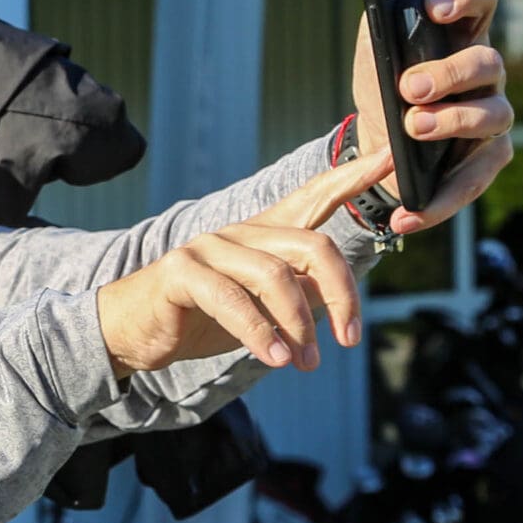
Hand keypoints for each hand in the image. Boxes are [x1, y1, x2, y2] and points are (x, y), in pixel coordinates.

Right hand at [95, 148, 394, 380]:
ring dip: (299, 326)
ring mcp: (207, 249)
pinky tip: (274, 357)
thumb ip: (299, 293)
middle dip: (341, 294)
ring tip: (306, 363)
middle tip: (349, 340)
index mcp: (262, 235)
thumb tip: (339, 296)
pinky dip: (258, 331)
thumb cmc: (199, 317)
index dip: (353, 178)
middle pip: (311, 246)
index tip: (391, 159)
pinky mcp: (180, 273)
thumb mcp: (261, 307)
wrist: (131, 332)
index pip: (315, 197)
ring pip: (275, 276)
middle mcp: (238, 232)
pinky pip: (230, 299)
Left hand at [351, 0, 515, 233]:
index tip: (434, 5)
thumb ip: (389, 5)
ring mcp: (493, 116)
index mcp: (461, 34)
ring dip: (451, 124)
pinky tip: (407, 215)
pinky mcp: (488, 160)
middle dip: (449, 73)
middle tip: (408, 87)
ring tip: (411, 129)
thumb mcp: (376, 49)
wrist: (377, 148)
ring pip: (492, 115)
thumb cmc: (384, 89)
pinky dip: (438, 201)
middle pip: (487, 61)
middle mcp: (486, 72)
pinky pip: (472, 181)